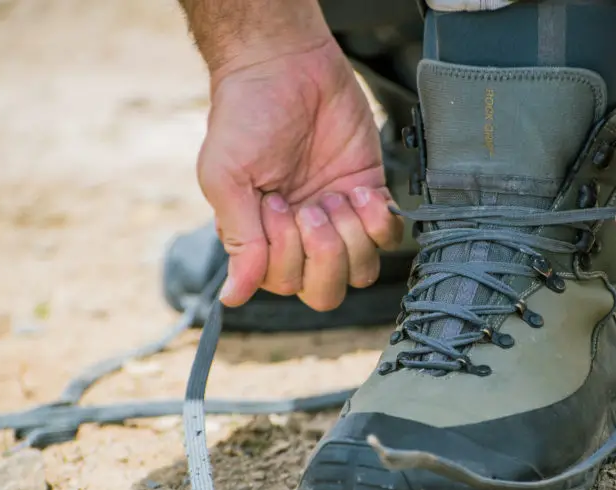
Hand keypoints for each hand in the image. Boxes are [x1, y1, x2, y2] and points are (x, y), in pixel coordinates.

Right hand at [198, 39, 402, 310]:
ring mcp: (337, 219)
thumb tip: (231, 297)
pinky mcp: (368, 196)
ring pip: (361, 270)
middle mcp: (301, 238)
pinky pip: (388, 237)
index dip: (288, 254)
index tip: (276, 204)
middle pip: (327, 292)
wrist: (285, 65)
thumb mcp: (227, 178)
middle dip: (325, 256)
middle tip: (312, 207)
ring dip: (352, 238)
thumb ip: (239, 239)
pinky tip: (359, 188)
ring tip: (335, 195)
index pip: (286, 283)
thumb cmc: (245, 117)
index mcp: (262, 240)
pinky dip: (379, 221)